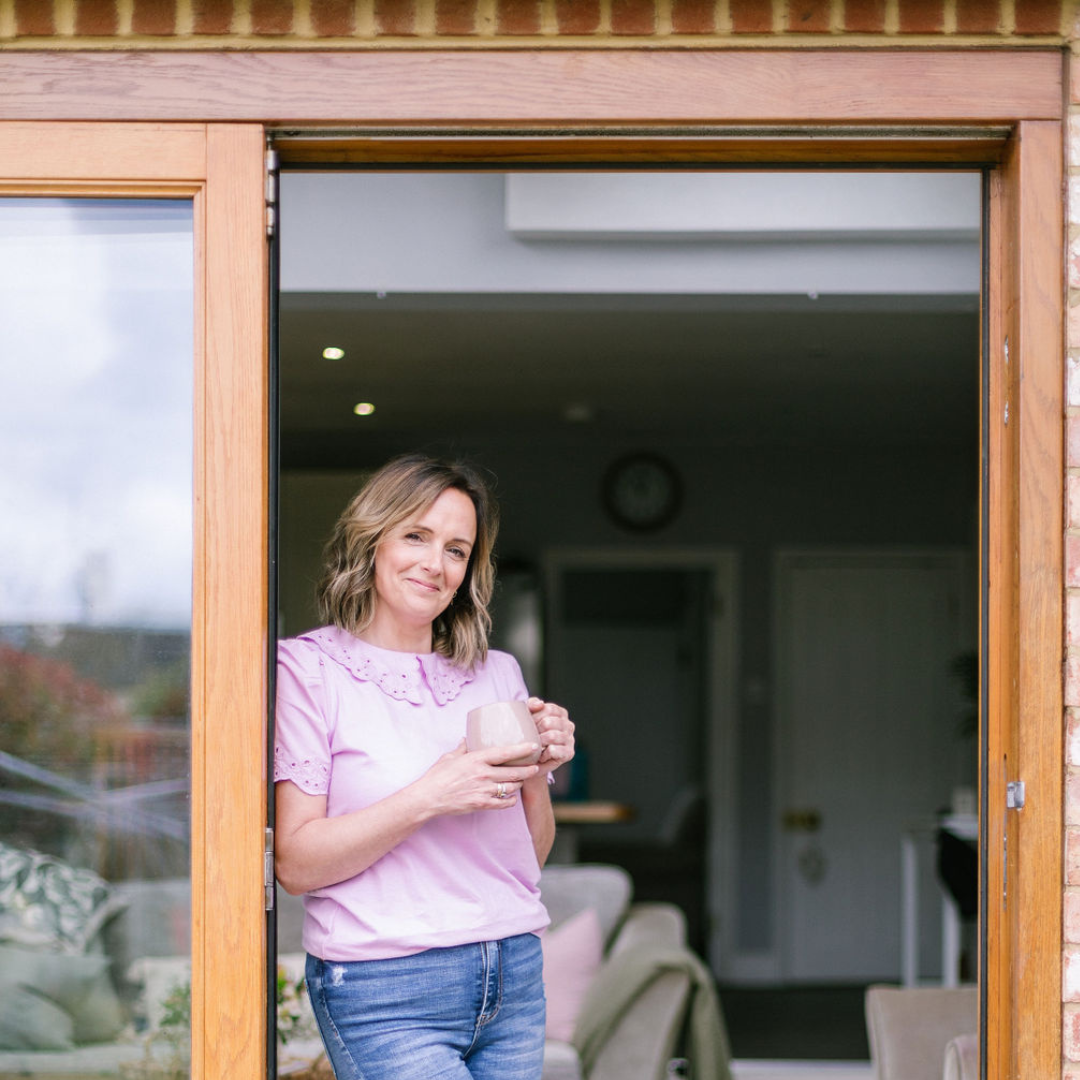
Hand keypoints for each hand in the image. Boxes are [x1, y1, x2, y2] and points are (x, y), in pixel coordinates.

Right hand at [416, 740, 540, 814]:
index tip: (534, 746)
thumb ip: (462, 748)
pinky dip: (510, 800)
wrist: (428, 798)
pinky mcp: (482, 804)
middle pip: (513, 772)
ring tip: (522, 780)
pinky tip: (511, 797)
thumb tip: (466, 739)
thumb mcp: (450, 757)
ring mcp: (484, 790)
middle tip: (535, 767)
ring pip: (511, 787)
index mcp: (476, 759)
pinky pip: (503, 803)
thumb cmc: (437, 776)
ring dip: (518, 784)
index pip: (505, 753)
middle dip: (528, 770)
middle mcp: (483, 774)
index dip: (522, 749)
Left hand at [527, 697, 574, 776]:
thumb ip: (532, 705)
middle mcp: (568, 725)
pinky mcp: (569, 753)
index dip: (535, 716)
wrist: (532, 761)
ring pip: (552, 736)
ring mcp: (570, 739)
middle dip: (536, 730)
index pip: (549, 709)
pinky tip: (540, 756)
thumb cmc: (530, 736)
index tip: (528, 724)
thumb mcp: (528, 717)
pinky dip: (544, 754)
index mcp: (561, 713)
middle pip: (549, 722)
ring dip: (539, 743)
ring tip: (534, 747)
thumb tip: (540, 703)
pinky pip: (554, 750)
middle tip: (530, 738)